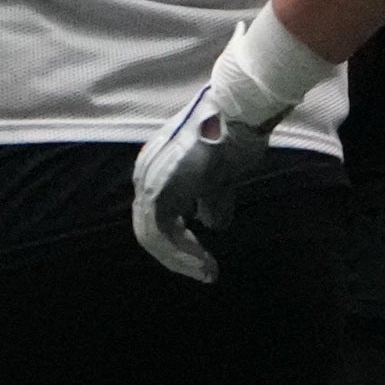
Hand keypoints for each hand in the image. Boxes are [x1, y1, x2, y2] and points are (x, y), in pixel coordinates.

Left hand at [130, 82, 280, 283]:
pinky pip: (160, 235)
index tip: (204, 258)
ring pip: (152, 236)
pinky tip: (203, 263)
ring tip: (206, 272)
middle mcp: (146, 176)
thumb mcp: (222, 176)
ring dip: (180, 259)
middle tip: (205, 271)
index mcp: (157, 171)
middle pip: (151, 229)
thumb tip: (212, 224)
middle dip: (179, 254)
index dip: (180, 242)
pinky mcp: (158, 192)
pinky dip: (181, 254)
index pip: (159, 216)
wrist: (238, 112)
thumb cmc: (235, 136)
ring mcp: (149, 182)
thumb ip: (211, 200)